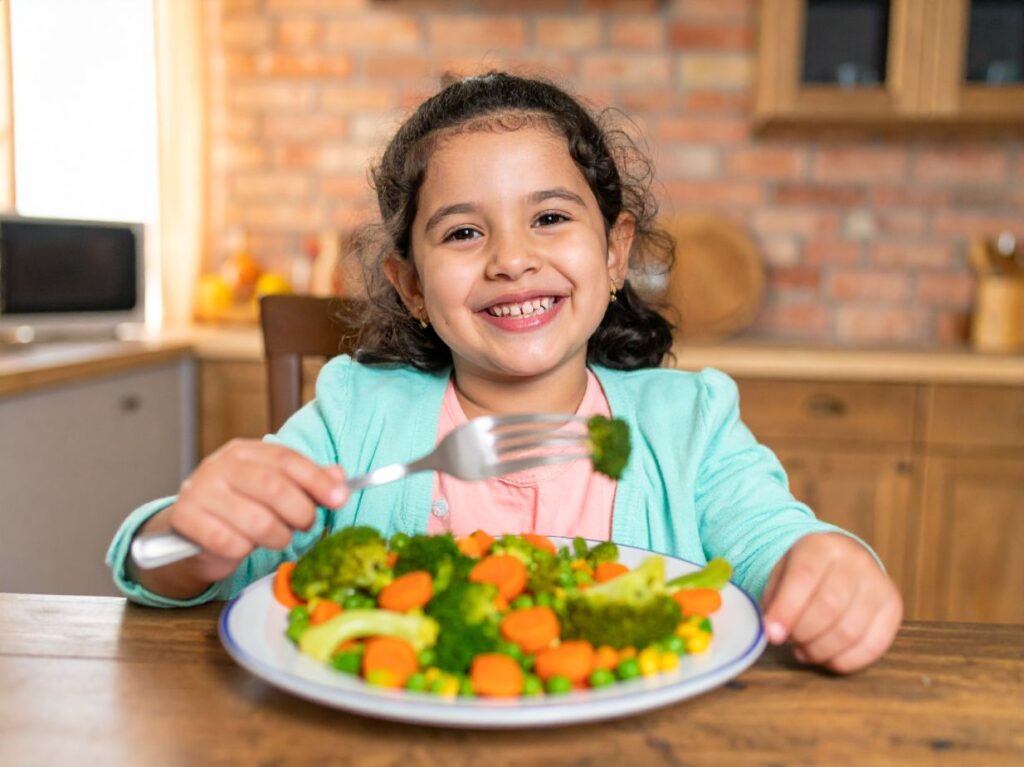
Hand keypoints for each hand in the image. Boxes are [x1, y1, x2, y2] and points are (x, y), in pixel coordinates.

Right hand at [163, 439, 348, 582]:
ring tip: (278, 538)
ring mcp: (199, 490)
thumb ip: (306, 482)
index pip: (287, 459)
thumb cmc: (239, 508)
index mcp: (245, 451)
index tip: (340, 499)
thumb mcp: (274, 490)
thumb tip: (339, 478)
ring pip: (255, 520)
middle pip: (273, 487)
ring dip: (277, 537)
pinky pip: (229, 542)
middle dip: (300, 512)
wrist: (190, 533)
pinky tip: (243, 546)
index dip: (317, 480)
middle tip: (307, 525)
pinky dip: (244, 550)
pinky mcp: (185, 518)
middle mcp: (220, 465)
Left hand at [761, 532, 901, 673]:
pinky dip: (846, 660)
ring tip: (805, 650)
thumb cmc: (806, 574)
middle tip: (791, 642)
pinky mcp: (893, 609)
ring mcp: (879, 584)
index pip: (804, 577)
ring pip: (850, 630)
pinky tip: (828, 657)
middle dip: (804, 633)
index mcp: (822, 546)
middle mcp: (856, 561)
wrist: (843, 564)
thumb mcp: (782, 574)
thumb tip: (772, 633)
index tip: (772, 635)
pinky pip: (873, 645)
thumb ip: (774, 601)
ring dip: (821, 650)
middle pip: (829, 606)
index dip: (786, 610)